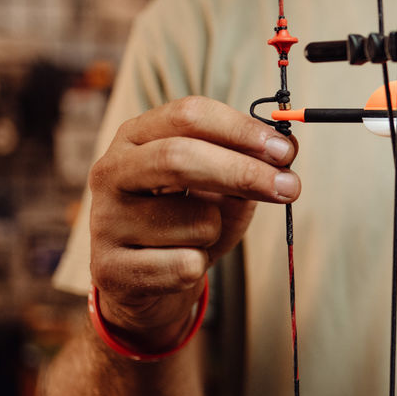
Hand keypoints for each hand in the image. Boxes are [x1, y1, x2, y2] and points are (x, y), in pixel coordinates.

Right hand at [88, 96, 299, 348]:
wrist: (146, 281)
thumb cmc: (187, 220)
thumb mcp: (222, 186)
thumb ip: (251, 164)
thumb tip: (287, 148)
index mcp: (137, 136)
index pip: (188, 114)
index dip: (242, 130)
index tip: (285, 151)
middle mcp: (111, 170)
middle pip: (179, 157)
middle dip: (244, 172)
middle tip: (291, 187)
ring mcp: (105, 219)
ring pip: (195, 221)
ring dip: (217, 231)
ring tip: (198, 238)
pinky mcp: (110, 269)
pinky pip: (185, 266)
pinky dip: (198, 267)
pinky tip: (176, 266)